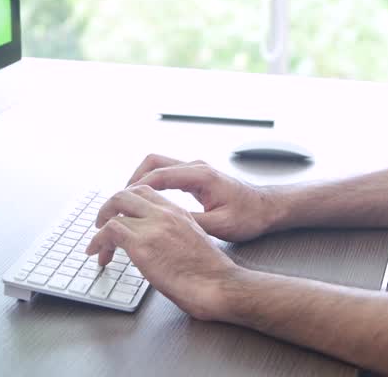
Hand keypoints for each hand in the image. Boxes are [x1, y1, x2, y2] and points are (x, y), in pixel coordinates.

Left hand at [86, 185, 243, 320]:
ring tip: (96, 243)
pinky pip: (110, 231)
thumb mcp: (193, 242)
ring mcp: (153, 227)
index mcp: (178, 212)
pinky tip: (98, 254)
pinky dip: (98, 240)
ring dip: (100, 224)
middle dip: (109, 207)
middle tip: (101, 223)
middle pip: (126, 193)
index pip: (145, 193)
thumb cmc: (210, 273)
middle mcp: (165, 214)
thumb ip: (174, 234)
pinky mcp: (142, 245)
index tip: (120, 217)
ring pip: (114, 208)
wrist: (219, 286)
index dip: (127, 203)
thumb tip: (155, 245)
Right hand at [124, 154, 283, 242]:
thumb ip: (191, 222)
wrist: (268, 208)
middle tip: (119, 200)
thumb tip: (164, 223)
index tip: (121, 201)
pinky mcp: (196, 177)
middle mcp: (196, 167)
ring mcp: (195, 170)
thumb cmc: (249, 216)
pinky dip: (152, 184)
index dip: (135, 187)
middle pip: (153, 162)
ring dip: (141, 180)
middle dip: (132, 179)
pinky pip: (166, 174)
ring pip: (158, 166)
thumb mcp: (220, 225)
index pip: (158, 174)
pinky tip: (146, 202)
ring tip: (127, 202)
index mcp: (201, 175)